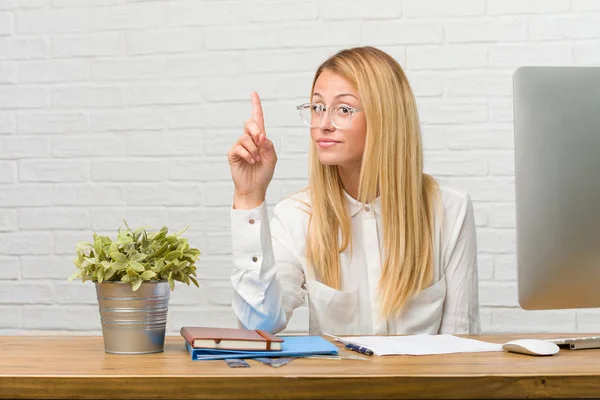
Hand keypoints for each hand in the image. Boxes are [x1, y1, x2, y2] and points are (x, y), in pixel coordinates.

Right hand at [228, 91, 276, 208]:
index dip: (255, 106)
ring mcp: (240, 146)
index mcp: (259, 138)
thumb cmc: (264, 173)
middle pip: (250, 123)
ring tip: (256, 159)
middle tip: (261, 141)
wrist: (255, 188)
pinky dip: (247, 155)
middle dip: (256, 130)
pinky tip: (250, 162)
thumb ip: (269, 145)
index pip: (257, 119)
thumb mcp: (272, 158)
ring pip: (245, 137)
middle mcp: (249, 139)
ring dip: (254, 149)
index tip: (254, 93)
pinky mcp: (233, 154)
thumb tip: (261, 135)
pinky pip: (239, 148)